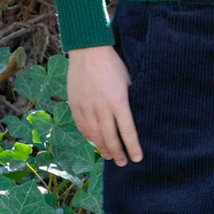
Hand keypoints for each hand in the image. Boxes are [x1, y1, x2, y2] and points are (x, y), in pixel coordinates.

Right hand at [66, 45, 143, 165]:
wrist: (89, 50)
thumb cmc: (113, 64)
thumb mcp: (128, 81)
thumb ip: (129, 100)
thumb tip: (134, 116)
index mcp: (118, 101)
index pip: (127, 131)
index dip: (133, 147)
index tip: (138, 158)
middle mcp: (102, 108)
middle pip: (110, 138)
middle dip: (118, 153)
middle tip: (124, 163)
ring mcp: (87, 107)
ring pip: (95, 135)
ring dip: (103, 148)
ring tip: (110, 156)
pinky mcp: (75, 104)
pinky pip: (82, 126)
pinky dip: (89, 137)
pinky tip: (95, 142)